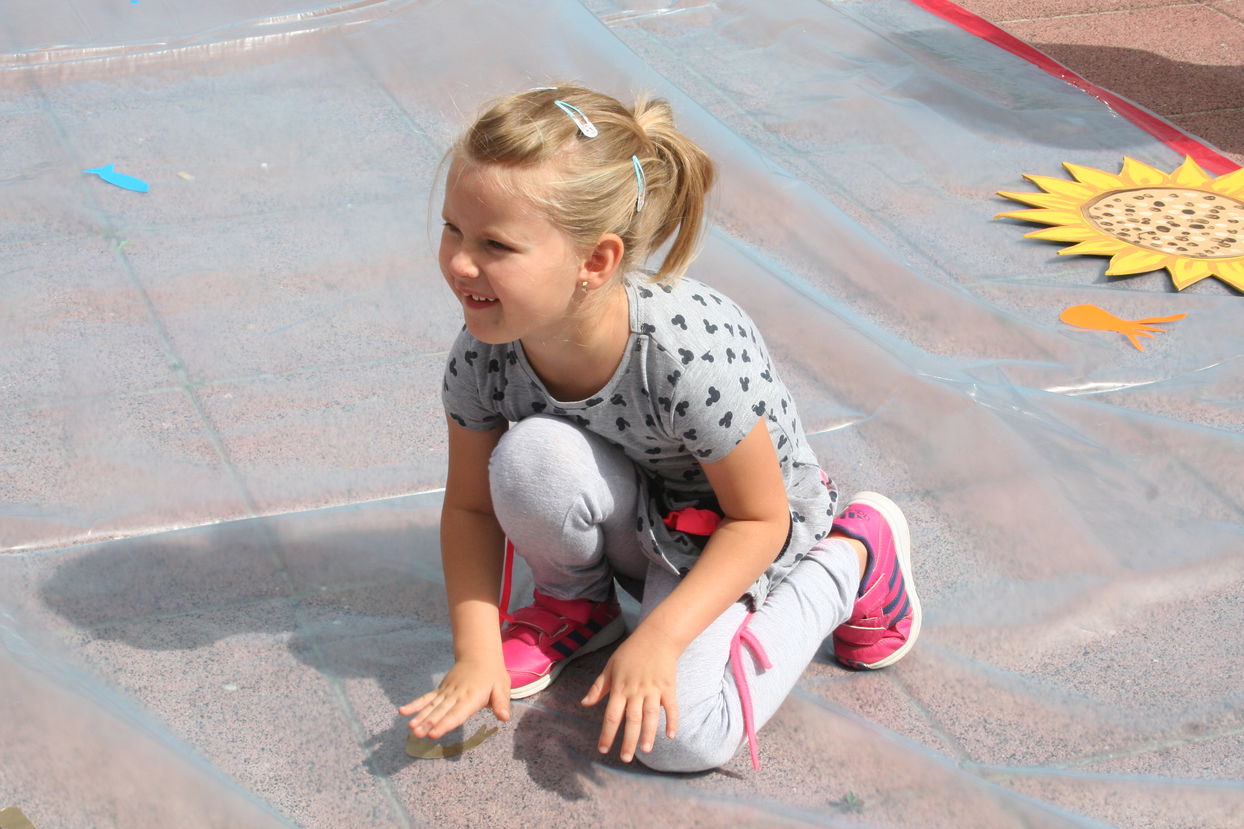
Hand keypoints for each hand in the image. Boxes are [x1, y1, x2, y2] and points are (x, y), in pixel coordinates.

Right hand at [398, 656, 510, 738]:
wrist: (480, 655)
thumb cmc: (493, 675)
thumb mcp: (502, 687)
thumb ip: (500, 703)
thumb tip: (504, 717)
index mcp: (471, 697)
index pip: (457, 714)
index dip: (445, 724)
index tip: (434, 734)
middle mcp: (456, 695)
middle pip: (441, 711)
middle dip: (429, 723)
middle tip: (417, 734)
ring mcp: (446, 692)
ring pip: (432, 706)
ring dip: (420, 717)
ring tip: (410, 728)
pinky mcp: (441, 690)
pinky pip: (427, 698)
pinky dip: (415, 704)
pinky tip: (403, 711)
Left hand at [580, 629, 679, 761]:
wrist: (656, 636)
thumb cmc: (631, 652)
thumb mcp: (610, 667)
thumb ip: (598, 687)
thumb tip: (584, 703)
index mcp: (620, 688)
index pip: (611, 715)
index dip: (607, 733)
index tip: (603, 749)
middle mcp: (636, 691)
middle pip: (631, 720)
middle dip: (628, 741)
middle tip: (625, 758)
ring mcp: (653, 690)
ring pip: (651, 716)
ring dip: (648, 734)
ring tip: (645, 750)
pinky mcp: (668, 687)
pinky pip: (671, 707)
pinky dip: (672, 720)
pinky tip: (671, 735)